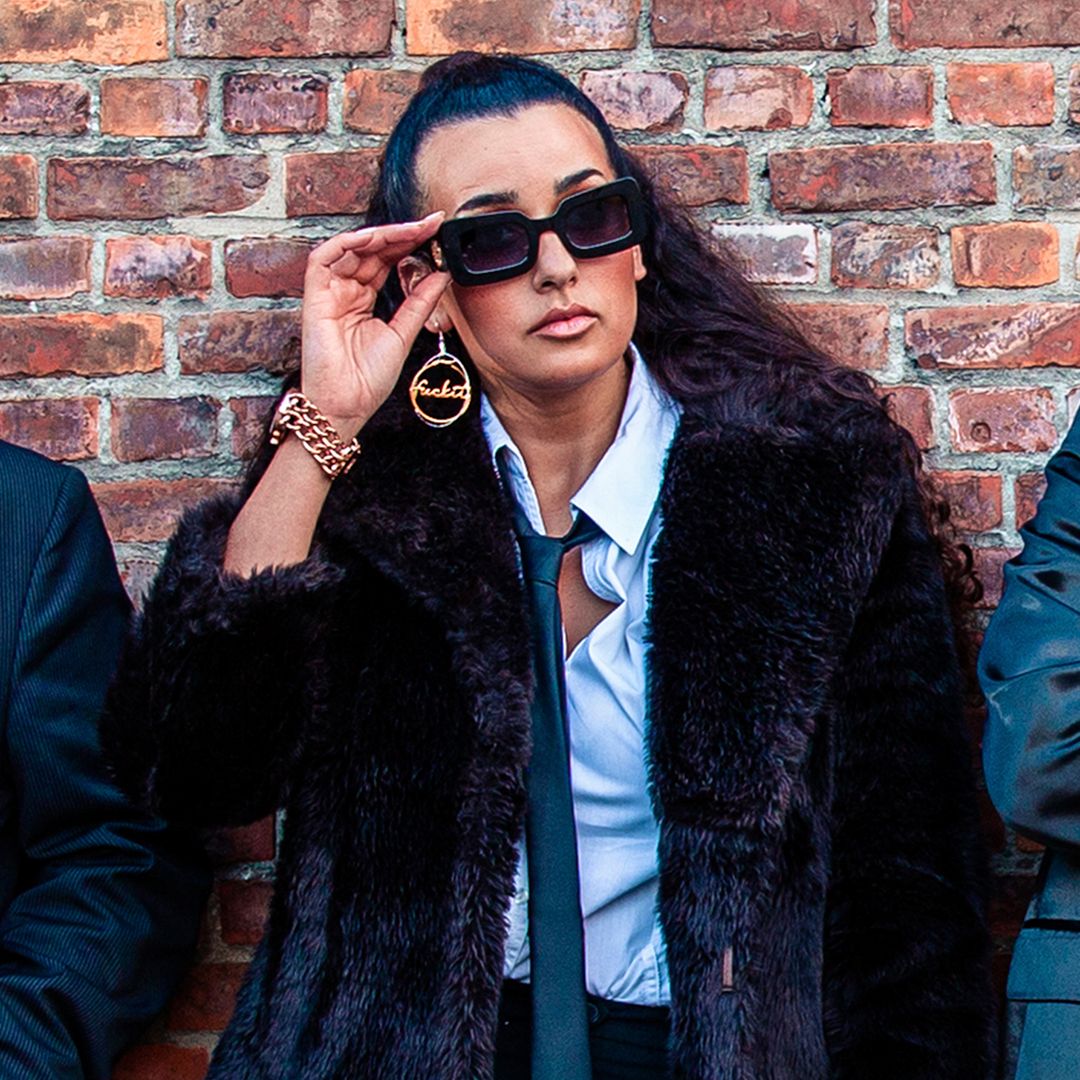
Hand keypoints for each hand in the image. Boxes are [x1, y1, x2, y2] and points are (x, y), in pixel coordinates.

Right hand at [300, 213, 450, 436]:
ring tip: (410, 230)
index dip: (409, 244)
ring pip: (351, 249)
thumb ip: (420, 302)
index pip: (386, 262)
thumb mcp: (404, 333)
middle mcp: (345, 292)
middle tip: (430, 223)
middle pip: (372, 251)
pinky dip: (347, 244)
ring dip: (380, 235)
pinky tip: (373, 238)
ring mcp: (328, 293)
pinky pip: (323, 259)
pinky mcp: (313, 297)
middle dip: (401, 234)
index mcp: (364, 300)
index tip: (436, 231)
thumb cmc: (369, 378)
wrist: (348, 404)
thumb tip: (442, 274)